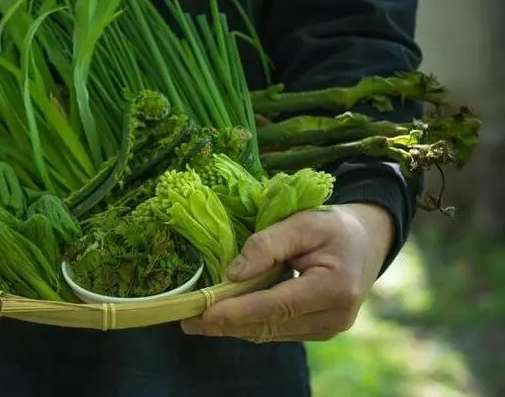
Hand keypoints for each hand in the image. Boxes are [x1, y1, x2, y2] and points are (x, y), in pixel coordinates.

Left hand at [181, 203, 393, 341]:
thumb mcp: (304, 221)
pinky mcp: (318, 330)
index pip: (276, 306)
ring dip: (234, 327)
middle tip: (187, 321)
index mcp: (335, 289)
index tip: (203, 314)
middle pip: (269, 325)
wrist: (367, 241)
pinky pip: (277, 329)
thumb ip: (268, 243)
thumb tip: (232, 272)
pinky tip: (224, 317)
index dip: (237, 311)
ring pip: (270, 332)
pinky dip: (249, 323)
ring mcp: (327, 329)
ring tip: (197, 321)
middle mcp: (334, 317)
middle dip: (226, 324)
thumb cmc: (335, 226)